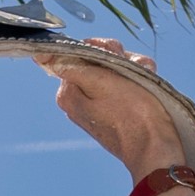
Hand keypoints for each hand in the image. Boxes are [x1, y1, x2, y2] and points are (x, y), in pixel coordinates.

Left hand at [36, 38, 181, 177]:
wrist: (154, 147)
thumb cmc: (130, 113)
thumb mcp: (100, 82)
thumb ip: (70, 67)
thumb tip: (40, 56)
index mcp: (69, 93)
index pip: (77, 55)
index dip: (99, 48)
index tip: (115, 53)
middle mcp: (79, 99)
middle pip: (97, 61)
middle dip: (119, 58)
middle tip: (132, 65)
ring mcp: (98, 105)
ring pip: (115, 69)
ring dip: (132, 66)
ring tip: (144, 74)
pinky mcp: (116, 109)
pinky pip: (125, 83)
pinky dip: (138, 78)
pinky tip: (146, 81)